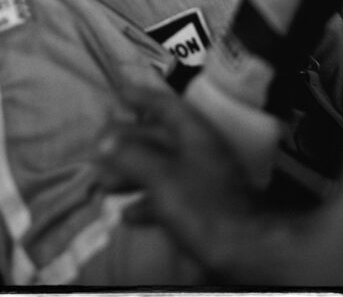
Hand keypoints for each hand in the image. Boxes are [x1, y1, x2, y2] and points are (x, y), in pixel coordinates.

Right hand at [97, 84, 295, 281]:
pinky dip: (147, 202)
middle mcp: (200, 151)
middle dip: (127, 142)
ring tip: (103, 183)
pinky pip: (169, 197)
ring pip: (161, 168)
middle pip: (159, 138)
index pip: (165, 105)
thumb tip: (104, 139)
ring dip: (132, 174)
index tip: (116, 93)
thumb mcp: (162, 177)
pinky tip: (127, 215)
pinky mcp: (202, 208)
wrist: (244, 249)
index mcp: (195, 134)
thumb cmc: (202, 205)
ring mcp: (203, 180)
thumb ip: (132, 156)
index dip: (140, 97)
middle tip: (98, 146)